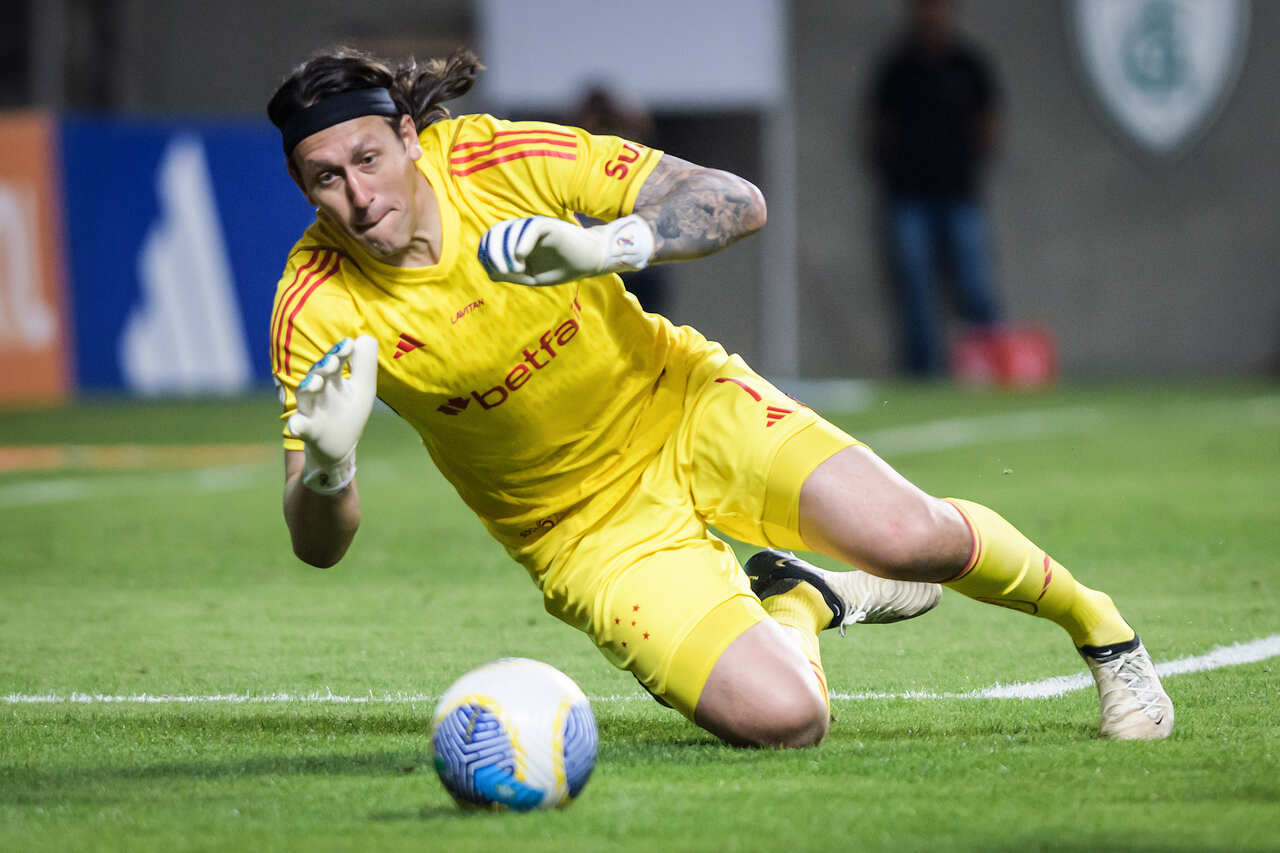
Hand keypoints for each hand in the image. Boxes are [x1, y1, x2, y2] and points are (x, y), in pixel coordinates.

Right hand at [288, 335, 377, 493]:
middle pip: (318, 375)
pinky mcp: (309, 432)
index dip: (340, 353)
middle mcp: (320, 392)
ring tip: (314, 381)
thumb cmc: (349, 413)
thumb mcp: (363, 389)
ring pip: (306, 397)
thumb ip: (365, 365)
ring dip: (308, 387)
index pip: (335, 361)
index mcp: (334, 380)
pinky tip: (296, 425)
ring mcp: (312, 411)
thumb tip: (365, 337)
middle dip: (324, 367)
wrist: (339, 447)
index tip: (349, 344)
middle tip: (332, 361)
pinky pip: (301, 427)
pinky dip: (297, 425)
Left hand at [477, 214, 653, 285]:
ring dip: (506, 252)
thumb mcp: (531, 276)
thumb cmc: (563, 268)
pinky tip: (522, 260)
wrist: (590, 262)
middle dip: (493, 254)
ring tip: (519, 270)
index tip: (497, 272)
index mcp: (516, 239)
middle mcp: (522, 229)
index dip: (487, 255)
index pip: (490, 240)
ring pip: (509, 230)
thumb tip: (492, 270)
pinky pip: (529, 229)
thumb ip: (511, 273)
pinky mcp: (549, 225)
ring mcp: (534, 226)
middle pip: (495, 233)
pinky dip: (521, 245)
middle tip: (505, 272)